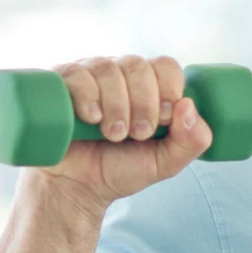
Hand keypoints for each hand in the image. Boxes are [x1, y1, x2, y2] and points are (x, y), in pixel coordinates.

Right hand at [35, 55, 212, 215]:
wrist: (76, 187)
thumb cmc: (121, 169)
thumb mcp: (167, 162)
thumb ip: (193, 140)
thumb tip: (188, 105)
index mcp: (148, 86)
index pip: (165, 66)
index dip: (169, 90)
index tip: (163, 121)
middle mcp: (118, 74)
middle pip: (138, 65)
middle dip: (144, 104)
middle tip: (137, 134)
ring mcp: (87, 76)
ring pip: (108, 69)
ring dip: (117, 106)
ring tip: (112, 134)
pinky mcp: (58, 85)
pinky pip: (76, 74)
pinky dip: (87, 95)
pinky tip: (92, 118)